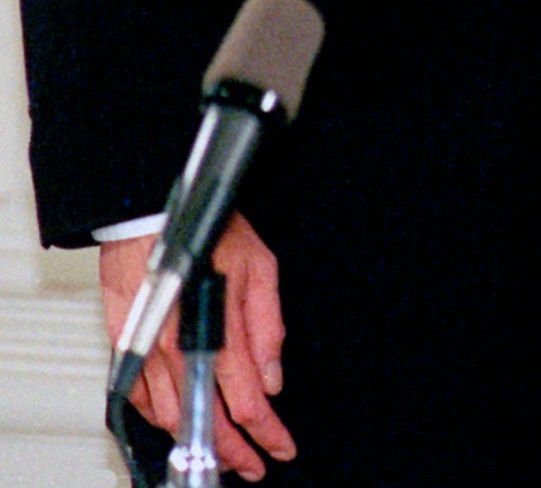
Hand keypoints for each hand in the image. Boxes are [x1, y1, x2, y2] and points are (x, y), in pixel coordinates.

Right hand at [100, 214, 294, 480]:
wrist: (149, 214)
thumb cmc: (206, 231)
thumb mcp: (259, 269)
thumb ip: (268, 328)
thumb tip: (271, 377)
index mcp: (213, 333)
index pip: (245, 402)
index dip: (266, 432)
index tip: (281, 447)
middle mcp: (174, 351)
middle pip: (205, 421)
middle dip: (233, 451)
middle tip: (254, 465)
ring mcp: (144, 352)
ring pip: (170, 417)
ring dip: (196, 440)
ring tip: (221, 452)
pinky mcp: (123, 347)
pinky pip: (140, 396)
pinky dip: (160, 417)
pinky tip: (177, 423)